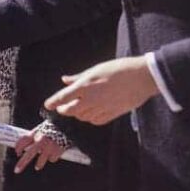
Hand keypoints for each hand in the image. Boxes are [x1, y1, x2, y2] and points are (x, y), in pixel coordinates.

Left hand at [13, 127, 66, 172]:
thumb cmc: (51, 128)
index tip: (17, 153)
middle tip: (16, 170)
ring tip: (37, 167)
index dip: (18, 148)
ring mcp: (49, 146)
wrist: (66, 125)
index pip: (22, 141)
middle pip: (29, 154)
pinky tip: (55, 153)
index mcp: (35, 133)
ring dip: (38, 164)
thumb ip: (32, 137)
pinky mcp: (58, 150)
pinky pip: (52, 159)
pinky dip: (52, 157)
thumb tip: (24, 149)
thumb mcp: (40, 129)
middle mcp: (41, 140)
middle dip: (22, 163)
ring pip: (40, 160)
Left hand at [43, 56, 158, 124]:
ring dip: (78, 114)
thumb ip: (78, 78)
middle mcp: (92, 98)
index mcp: (85, 85)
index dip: (53, 102)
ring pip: (83, 117)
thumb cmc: (118, 69)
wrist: (142, 77)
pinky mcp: (113, 113)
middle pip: (71, 111)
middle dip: (64, 110)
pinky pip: (96, 121)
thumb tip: (65, 80)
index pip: (63, 97)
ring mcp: (103, 107)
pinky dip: (91, 119)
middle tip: (62, 107)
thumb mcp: (95, 69)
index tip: (47, 105)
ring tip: (78, 108)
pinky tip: (91, 113)